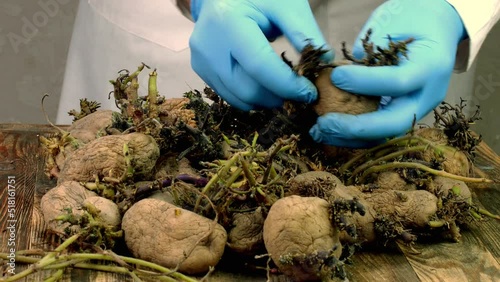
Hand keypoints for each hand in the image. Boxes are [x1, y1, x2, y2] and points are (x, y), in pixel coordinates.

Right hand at [189, 0, 332, 110]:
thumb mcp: (286, 5)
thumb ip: (304, 33)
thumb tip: (324, 66)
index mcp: (228, 22)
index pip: (259, 66)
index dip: (287, 86)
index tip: (310, 93)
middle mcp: (208, 45)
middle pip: (247, 89)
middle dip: (278, 97)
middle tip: (299, 93)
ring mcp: (201, 60)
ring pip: (238, 99)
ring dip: (266, 101)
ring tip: (283, 89)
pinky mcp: (201, 70)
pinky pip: (230, 96)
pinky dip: (251, 97)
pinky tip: (265, 85)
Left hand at [309, 0, 465, 147]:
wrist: (434, 27)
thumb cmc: (408, 21)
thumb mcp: (390, 27)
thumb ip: (368, 55)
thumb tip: (337, 79)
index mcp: (430, 66)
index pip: (397, 82)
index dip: (364, 83)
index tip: (335, 77)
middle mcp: (429, 94)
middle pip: (395, 123)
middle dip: (356, 128)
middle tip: (323, 123)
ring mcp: (419, 109)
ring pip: (386, 135)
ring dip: (350, 138)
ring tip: (320, 131)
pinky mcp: (405, 117)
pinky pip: (380, 132)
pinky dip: (354, 135)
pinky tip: (331, 131)